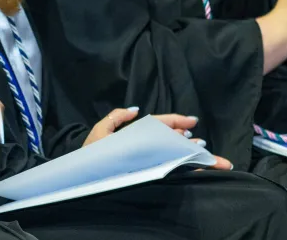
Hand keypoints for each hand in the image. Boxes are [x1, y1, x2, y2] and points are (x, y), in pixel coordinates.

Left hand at [82, 108, 232, 169]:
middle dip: (187, 140)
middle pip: (169, 140)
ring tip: (200, 151)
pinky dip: (181, 168)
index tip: (193, 120)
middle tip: (201, 142)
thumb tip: (136, 109)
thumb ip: (117, 117)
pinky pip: (166, 169)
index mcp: (136, 134)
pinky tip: (191, 168)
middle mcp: (143, 147)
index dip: (175, 121)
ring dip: (186, 153)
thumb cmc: (92, 153)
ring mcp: (146, 160)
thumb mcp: (101, 131)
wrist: (85, 176)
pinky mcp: (146, 173)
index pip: (159, 125)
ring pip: (171, 154)